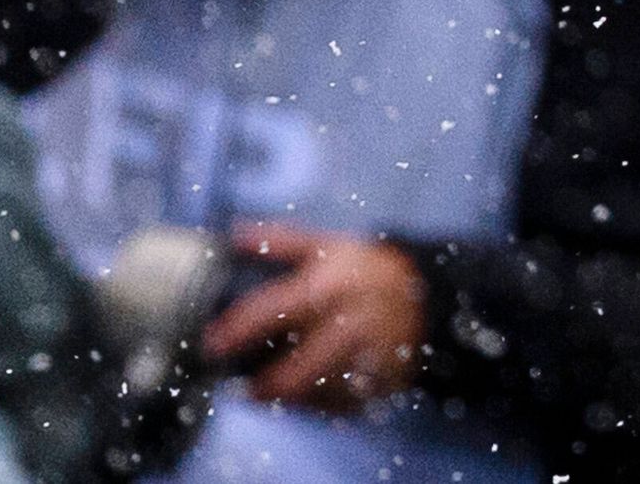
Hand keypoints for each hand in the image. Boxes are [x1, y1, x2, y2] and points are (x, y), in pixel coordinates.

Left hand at [205, 226, 425, 413]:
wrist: (428, 290)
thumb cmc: (364, 270)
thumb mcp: (329, 247)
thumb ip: (281, 242)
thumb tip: (234, 234)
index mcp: (335, 282)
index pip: (278, 307)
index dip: (239, 329)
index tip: (211, 345)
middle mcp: (355, 318)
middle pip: (304, 366)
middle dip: (270, 384)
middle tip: (245, 391)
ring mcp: (372, 352)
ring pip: (325, 389)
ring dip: (293, 398)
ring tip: (270, 396)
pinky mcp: (384, 377)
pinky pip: (347, 402)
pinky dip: (322, 405)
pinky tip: (305, 399)